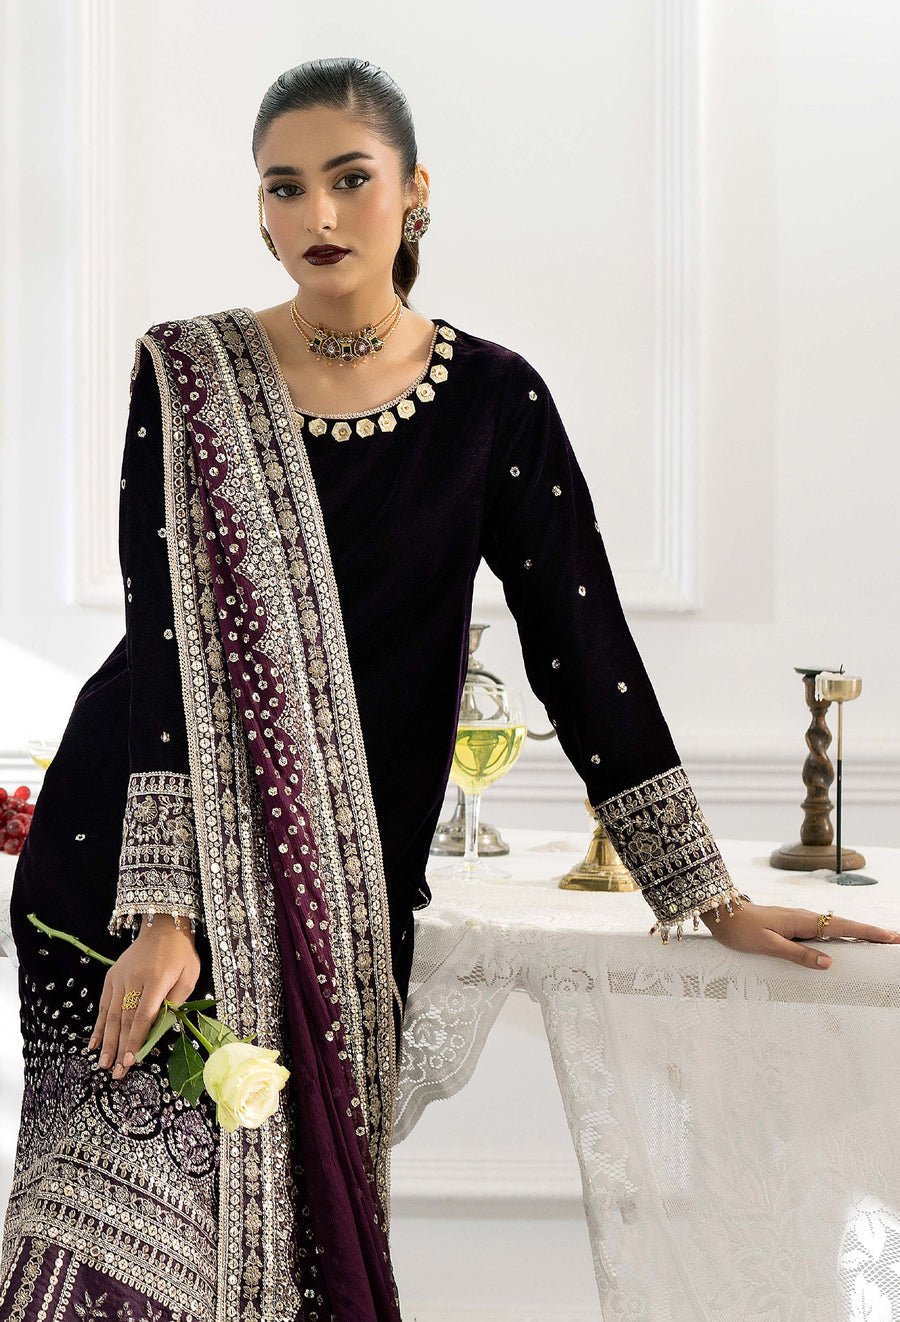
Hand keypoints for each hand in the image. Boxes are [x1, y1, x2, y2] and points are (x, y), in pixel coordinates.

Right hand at [88, 914, 199, 1078]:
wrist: (161, 927)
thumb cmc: (180, 954)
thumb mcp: (189, 975)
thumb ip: (176, 1000)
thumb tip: (162, 1026)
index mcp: (157, 980)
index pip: (143, 1016)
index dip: (136, 1040)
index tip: (131, 1061)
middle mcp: (134, 980)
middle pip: (125, 1020)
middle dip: (120, 1049)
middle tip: (116, 1073)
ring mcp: (120, 978)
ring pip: (111, 1015)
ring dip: (107, 1042)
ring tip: (103, 1064)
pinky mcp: (111, 977)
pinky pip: (104, 1005)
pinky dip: (99, 1026)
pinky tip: (95, 1044)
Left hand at [700, 900, 899, 967]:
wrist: (721, 914)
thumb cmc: (742, 929)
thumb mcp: (768, 945)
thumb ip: (798, 954)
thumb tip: (828, 963)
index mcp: (802, 921)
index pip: (842, 927)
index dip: (867, 932)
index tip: (891, 937)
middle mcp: (804, 919)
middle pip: (844, 926)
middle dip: (870, 933)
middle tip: (894, 942)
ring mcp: (799, 922)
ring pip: (834, 929)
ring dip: (856, 935)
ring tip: (877, 945)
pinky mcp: (793, 927)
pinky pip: (821, 933)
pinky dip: (838, 938)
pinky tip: (843, 948)